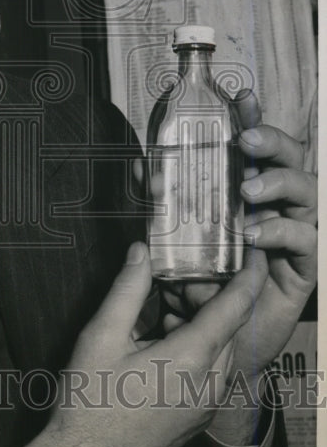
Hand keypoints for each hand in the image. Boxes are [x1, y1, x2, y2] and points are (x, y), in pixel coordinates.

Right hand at [8, 241, 267, 446]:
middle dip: (210, 297)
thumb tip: (141, 252)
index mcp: (191, 358)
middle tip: (177, 278)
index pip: (236, 306)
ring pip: (220, 349)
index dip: (249, 275)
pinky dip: (197, 348)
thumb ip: (127, 289)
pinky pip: (211, 372)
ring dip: (202, 324)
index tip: (252, 252)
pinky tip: (160, 344)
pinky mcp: (198, 419)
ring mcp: (207, 405)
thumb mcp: (101, 337)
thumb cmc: (89, 402)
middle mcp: (211, 383)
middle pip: (228, 326)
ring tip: (162, 310)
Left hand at [162, 90, 316, 392]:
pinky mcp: (304, 270)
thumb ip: (162, 209)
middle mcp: (277, 208)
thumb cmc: (198, 290)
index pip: (257, 149)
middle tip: (245, 140)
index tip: (242, 95)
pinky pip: (305, 240)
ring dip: (278, 183)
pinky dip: (279, 232)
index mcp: (250, 193)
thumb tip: (141, 170)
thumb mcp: (173, 243)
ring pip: (305, 193)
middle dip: (272, 141)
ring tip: (248, 190)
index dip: (254, 118)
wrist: (216, 350)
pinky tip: (254, 234)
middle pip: (291, 161)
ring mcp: (294, 236)